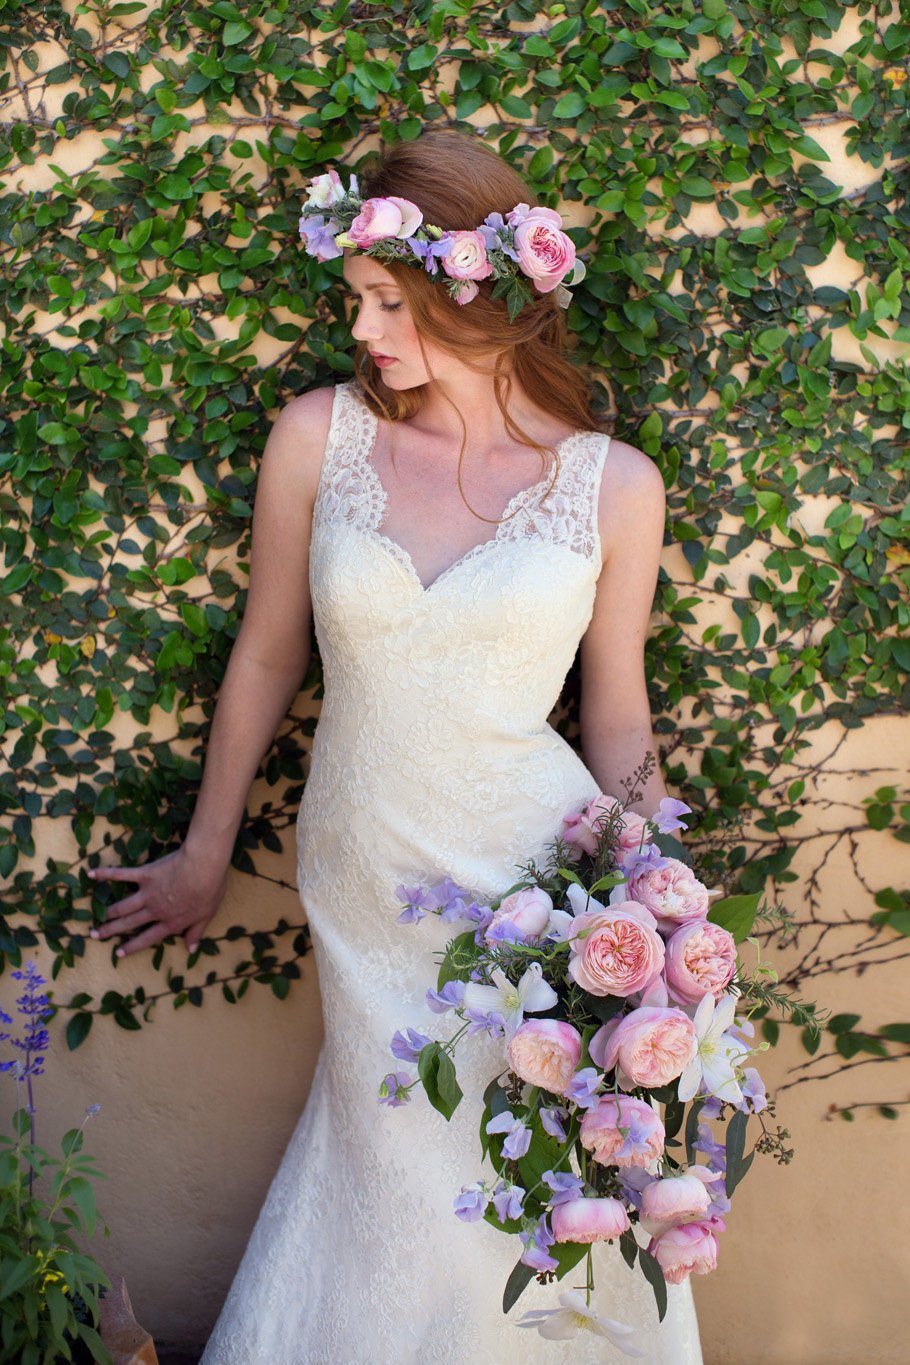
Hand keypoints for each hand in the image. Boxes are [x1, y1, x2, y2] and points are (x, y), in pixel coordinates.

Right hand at [86, 845, 228, 957]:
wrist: (203, 866)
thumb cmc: (210, 890)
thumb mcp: (206, 915)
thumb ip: (196, 932)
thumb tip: (191, 950)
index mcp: (170, 922)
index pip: (148, 938)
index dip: (133, 946)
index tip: (118, 953)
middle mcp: (155, 910)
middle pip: (130, 924)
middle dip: (112, 931)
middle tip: (95, 935)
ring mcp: (148, 893)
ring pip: (123, 906)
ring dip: (108, 913)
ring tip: (94, 919)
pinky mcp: (145, 875)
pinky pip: (122, 875)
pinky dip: (106, 874)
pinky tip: (92, 874)